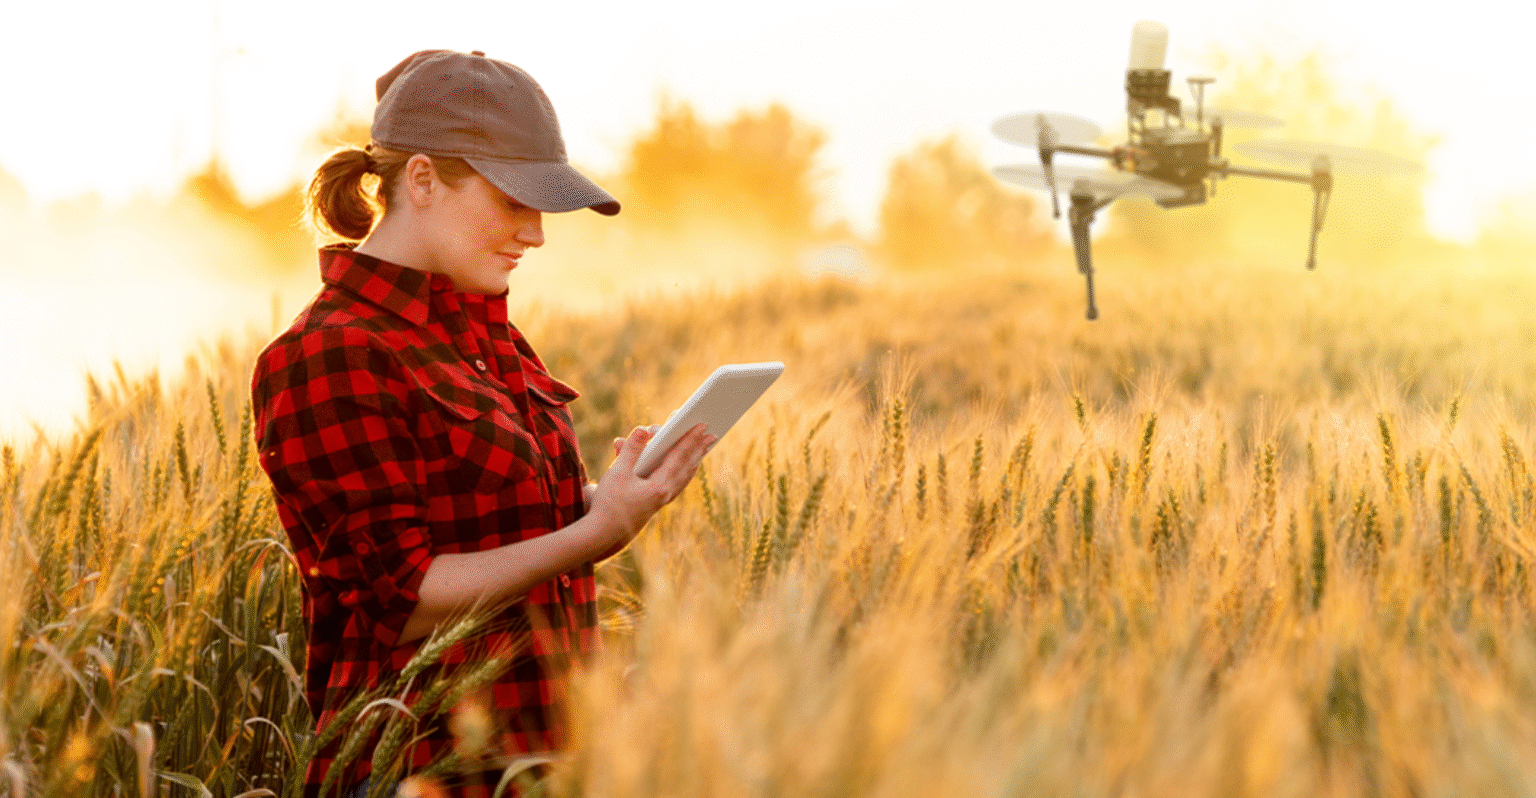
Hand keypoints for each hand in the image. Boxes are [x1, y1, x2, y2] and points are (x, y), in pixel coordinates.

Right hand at [588, 423, 715, 551]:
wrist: (602, 533)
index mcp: (658, 486)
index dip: (690, 439)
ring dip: (693, 461)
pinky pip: (676, 485)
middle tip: (712, 434)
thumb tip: (643, 429)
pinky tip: (685, 469)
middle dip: (699, 449)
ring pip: (684, 477)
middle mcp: (665, 494)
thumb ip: (631, 449)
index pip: (678, 457)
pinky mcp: (656, 504)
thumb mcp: (618, 472)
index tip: (701, 426)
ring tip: (703, 449)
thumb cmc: (609, 502)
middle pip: (687, 467)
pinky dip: (683, 473)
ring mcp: (662, 501)